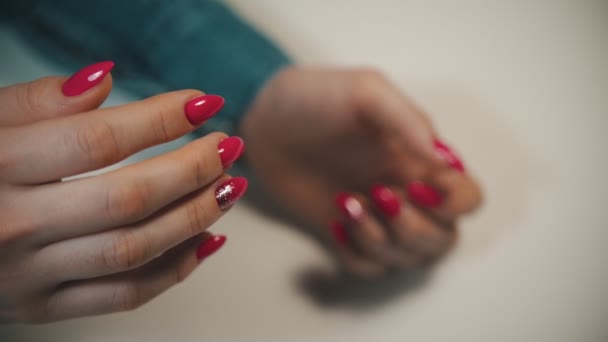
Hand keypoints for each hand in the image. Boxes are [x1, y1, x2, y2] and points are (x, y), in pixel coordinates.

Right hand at [0, 62, 246, 322]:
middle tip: (228, 146)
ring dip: (195, 217)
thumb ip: (34, 101)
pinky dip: (174, 271)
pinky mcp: (41, 307)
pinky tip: (208, 240)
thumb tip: (104, 78)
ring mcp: (29, 275)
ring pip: (134, 250)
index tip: (203, 102)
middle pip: (127, 199)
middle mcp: (13, 226)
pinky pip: (123, 296)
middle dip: (192, 169)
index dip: (161, 119)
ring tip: (229, 187)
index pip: (97, 140)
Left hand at [241, 67, 481, 276]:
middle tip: (376, 195)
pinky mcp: (346, 233)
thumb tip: (442, 161)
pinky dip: (358, 254)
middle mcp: (405, 192)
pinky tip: (336, 223)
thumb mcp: (365, 92)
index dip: (452, 204)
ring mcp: (375, 217)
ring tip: (347, 202)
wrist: (264, 122)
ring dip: (381, 241)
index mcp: (418, 159)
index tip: (412, 185)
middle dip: (413, 228)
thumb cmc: (314, 99)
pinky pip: (369, 267)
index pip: (467, 198)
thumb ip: (408, 121)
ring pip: (409, 259)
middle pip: (444, 239)